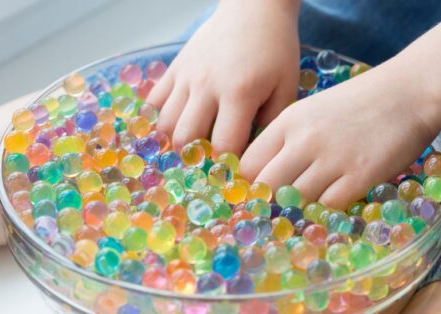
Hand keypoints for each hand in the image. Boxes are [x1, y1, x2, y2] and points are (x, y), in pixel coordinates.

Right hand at [147, 0, 299, 154]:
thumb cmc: (276, 50)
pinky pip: (153, 101)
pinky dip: (158, 118)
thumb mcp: (286, 87)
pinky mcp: (175, 67)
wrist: (255, 9)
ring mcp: (187, 76)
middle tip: (209, 163)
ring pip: (164, 124)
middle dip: (196, 159)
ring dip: (176, 141)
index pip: (224, 146)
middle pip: (185, 139)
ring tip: (192, 146)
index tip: (236, 171)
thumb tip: (253, 155)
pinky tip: (174, 125)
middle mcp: (207, 86)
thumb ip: (271, 124)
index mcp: (239, 93)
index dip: (228, 166)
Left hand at [240, 67, 438, 208]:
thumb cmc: (361, 103)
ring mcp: (332, 159)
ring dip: (302, 208)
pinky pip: (329, 207)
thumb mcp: (313, 112)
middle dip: (271, 201)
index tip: (258, 194)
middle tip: (281, 209)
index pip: (248, 165)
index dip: (250, 184)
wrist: (410, 91)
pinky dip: (328, 211)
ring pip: (297, 201)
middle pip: (267, 187)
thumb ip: (288, 140)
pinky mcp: (359, 176)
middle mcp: (304, 140)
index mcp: (288, 121)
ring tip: (311, 205)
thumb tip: (266, 178)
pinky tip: (335, 202)